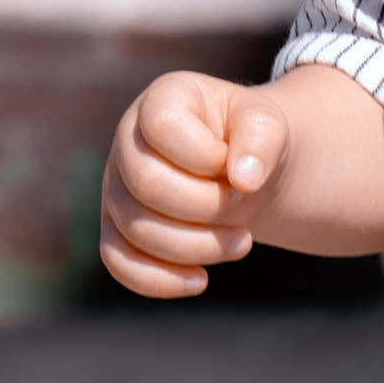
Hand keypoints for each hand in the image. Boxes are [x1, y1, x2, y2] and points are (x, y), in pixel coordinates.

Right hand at [100, 71, 288, 297]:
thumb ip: (260, 139)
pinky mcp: (117, 230)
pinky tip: (201, 280)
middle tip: (242, 205)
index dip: (207, 158)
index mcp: (160, 102)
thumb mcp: (267, 126)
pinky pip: (119, 263)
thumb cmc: (251, 142)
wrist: (243, 172)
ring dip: (197, 247)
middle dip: (206, 207)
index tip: (237, 169)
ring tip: (241, 242)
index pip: (165, 130)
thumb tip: (244, 178)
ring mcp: (115, 188)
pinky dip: (159, 280)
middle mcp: (127, 142)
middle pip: (147, 186)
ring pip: (136, 230)